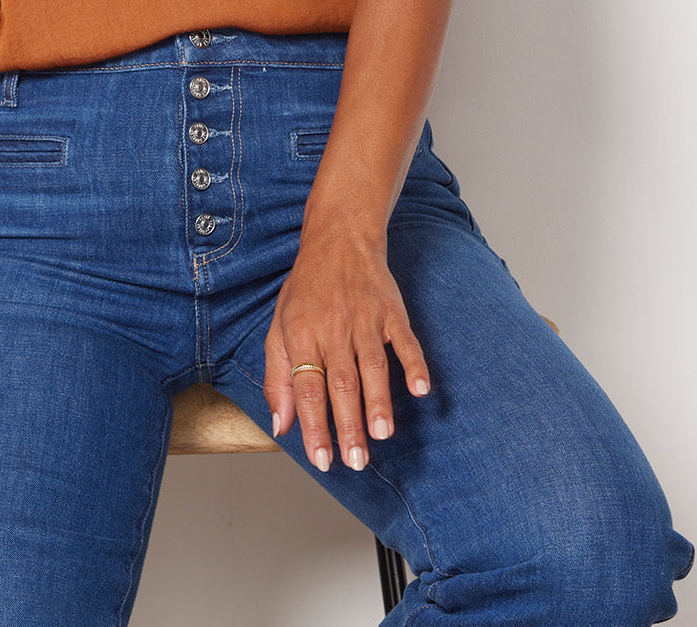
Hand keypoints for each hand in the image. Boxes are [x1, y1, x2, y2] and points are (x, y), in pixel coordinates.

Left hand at [263, 235, 428, 472]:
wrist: (339, 239)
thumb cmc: (307, 289)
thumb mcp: (279, 327)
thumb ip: (278, 377)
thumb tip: (281, 426)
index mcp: (302, 335)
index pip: (307, 388)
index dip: (313, 425)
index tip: (322, 459)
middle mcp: (333, 328)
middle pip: (340, 382)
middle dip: (348, 424)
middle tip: (356, 461)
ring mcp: (364, 319)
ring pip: (372, 366)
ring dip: (378, 401)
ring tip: (382, 434)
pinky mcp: (391, 311)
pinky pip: (404, 341)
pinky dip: (414, 364)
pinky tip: (420, 389)